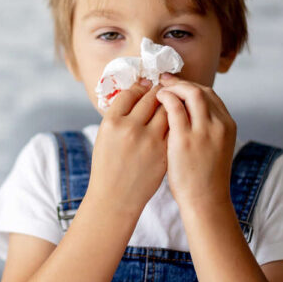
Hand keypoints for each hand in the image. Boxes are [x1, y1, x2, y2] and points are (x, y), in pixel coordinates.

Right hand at [86, 78, 168, 216]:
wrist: (116, 197)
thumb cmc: (108, 166)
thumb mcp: (104, 136)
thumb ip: (119, 115)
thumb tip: (138, 92)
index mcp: (112, 122)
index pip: (130, 93)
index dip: (140, 86)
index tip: (146, 84)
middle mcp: (130, 128)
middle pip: (151, 98)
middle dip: (159, 90)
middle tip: (163, 87)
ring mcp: (149, 141)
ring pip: (167, 110)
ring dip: (171, 103)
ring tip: (172, 102)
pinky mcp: (164, 152)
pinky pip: (175, 127)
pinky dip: (178, 119)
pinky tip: (177, 119)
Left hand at [155, 73, 236, 207]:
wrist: (205, 201)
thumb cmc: (205, 179)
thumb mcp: (215, 148)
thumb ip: (207, 129)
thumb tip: (189, 113)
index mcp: (228, 125)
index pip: (210, 95)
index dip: (192, 86)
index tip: (178, 85)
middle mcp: (219, 124)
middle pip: (201, 90)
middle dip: (181, 82)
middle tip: (165, 80)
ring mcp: (203, 130)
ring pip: (190, 93)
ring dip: (173, 86)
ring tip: (158, 88)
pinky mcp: (185, 138)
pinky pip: (174, 107)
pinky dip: (165, 98)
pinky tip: (157, 99)